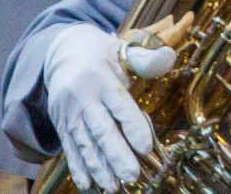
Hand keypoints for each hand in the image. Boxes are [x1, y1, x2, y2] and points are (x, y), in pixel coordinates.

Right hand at [42, 23, 175, 190]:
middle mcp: (82, 98)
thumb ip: (145, 58)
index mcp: (100, 78)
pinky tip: (88, 184)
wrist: (60, 54)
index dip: (132, 126)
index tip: (146, 147)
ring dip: (98, 167)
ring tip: (113, 186)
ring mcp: (69, 114)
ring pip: (85, 144)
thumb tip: (170, 57)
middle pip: (101, 130)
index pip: (119, 105)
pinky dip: (79, 167)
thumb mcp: (122, 49)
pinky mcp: (62, 125)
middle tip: (132, 175)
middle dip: (116, 154)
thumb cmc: (101, 54)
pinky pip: (70, 148)